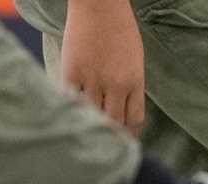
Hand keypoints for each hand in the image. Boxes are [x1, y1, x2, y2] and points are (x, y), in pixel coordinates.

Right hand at [62, 0, 145, 131]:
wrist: (99, 5)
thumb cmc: (120, 28)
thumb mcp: (135, 59)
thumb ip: (132, 85)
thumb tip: (124, 108)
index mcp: (135, 82)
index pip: (133, 118)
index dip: (128, 132)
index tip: (124, 138)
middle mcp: (115, 85)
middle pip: (114, 122)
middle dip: (112, 136)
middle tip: (106, 145)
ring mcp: (92, 80)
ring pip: (93, 115)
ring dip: (92, 126)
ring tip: (88, 136)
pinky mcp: (72, 73)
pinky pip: (72, 101)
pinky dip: (73, 110)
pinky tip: (72, 116)